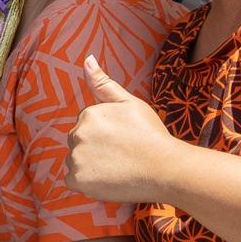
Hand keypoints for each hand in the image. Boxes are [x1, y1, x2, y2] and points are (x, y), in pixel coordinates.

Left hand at [65, 58, 178, 202]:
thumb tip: (87, 58)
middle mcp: (78, 134)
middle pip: (77, 142)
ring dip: (89, 165)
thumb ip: (104, 83)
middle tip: (121, 154)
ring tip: (117, 167)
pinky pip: (73, 181)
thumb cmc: (151, 135)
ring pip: (75, 161)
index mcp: (88, 114)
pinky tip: (109, 180)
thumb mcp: (130, 103)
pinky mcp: (79, 181)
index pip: (85, 125)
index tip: (123, 140)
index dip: (105, 134)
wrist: (166, 169)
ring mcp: (77, 158)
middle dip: (93, 148)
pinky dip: (87, 183)